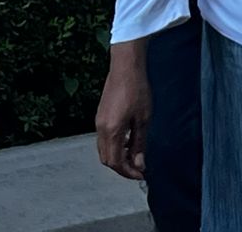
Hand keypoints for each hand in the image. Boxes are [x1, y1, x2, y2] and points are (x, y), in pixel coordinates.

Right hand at [95, 45, 151, 180]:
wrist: (125, 67)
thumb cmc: (137, 90)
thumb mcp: (144, 118)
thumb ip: (140, 143)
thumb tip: (140, 164)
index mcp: (112, 131)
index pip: (116, 162)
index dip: (128, 172)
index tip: (142, 174)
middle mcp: (101, 129)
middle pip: (107, 159)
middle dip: (122, 167)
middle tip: (139, 168)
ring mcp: (98, 123)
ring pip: (104, 150)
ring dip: (118, 157)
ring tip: (136, 155)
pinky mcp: (100, 116)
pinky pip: (104, 139)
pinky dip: (115, 146)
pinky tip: (129, 140)